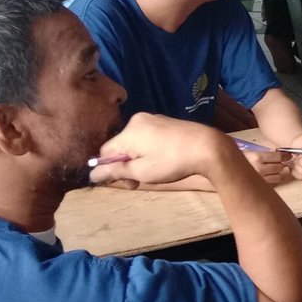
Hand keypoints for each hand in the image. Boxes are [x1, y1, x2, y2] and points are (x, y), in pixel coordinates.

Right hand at [88, 114, 235, 187]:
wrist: (209, 147)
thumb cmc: (173, 162)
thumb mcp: (141, 172)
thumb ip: (115, 172)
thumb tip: (93, 174)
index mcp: (128, 132)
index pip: (105, 151)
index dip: (109, 169)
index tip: (125, 182)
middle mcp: (138, 121)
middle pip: (120, 147)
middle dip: (125, 166)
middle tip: (138, 182)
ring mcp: (153, 119)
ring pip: (134, 143)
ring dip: (138, 160)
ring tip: (154, 172)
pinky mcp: (166, 122)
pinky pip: (148, 137)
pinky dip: (149, 151)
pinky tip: (163, 160)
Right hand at [243, 145, 290, 184]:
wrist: (226, 169)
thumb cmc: (240, 159)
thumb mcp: (252, 152)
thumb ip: (266, 154)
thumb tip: (281, 155)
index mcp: (257, 157)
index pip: (278, 157)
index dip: (285, 156)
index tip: (288, 156)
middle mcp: (259, 168)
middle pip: (279, 167)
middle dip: (281, 164)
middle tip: (279, 162)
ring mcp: (259, 179)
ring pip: (278, 176)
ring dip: (278, 173)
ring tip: (272, 170)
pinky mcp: (258, 186)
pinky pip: (273, 183)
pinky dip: (273, 179)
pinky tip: (268, 176)